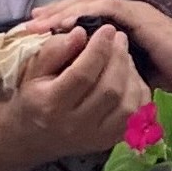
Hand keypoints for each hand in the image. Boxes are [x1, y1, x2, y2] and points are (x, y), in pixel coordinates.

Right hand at [0, 22, 150, 163]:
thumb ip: (54, 50)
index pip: (82, 75)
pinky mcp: (110, 141)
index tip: (107, 28)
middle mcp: (74, 125)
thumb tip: (80, 32)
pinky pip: (136, 116)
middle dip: (118, 58)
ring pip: (126, 105)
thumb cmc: (34, 95)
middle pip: (109, 90)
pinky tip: (130, 76)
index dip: (98, 49)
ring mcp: (95, 137)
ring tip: (124, 55)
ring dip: (131, 74)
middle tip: (120, 37)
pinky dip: (138, 92)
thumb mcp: (33, 69)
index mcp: (50, 105)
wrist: (34, 136)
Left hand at [20, 0, 171, 96]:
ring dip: (60, 12)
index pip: (88, 21)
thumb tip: (97, 92)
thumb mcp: (136, 81)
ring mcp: (134, 14)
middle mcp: (129, 17)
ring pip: (88, 5)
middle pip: (82, 8)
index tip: (36, 36)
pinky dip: (81, 14)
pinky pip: (104, 10)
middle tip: (26, 23)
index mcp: (127, 30)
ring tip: (36, 22)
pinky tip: (61, 24)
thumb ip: (118, 77)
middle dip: (53, 15)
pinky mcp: (140, 17)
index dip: (61, 26)